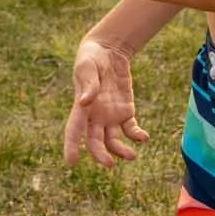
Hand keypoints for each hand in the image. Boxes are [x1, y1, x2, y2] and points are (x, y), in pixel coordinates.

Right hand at [66, 38, 147, 165]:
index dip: (71, 145)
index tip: (70, 161)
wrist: (108, 51)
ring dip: (121, 150)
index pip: (73, 129)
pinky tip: (143, 137)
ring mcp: (110, 116)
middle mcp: (94, 116)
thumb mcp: (87, 67)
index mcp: (81, 107)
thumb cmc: (91, 58)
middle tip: (109, 164)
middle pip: (95, 141)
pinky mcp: (125, 111)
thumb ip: (88, 84)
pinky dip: (136, 136)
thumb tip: (85, 102)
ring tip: (132, 155)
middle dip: (100, 155)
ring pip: (113, 141)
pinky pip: (130, 129)